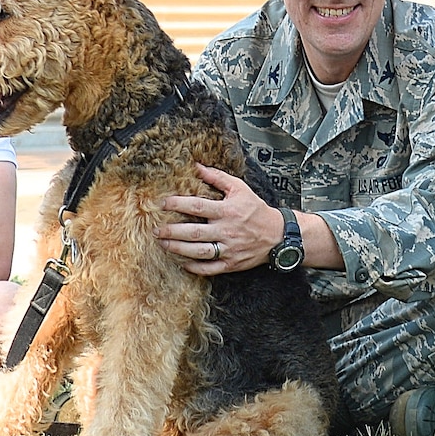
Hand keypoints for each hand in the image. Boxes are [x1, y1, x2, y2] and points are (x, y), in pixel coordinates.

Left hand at [156, 165, 284, 275]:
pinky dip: (195, 268)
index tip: (163, 203)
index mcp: (227, 211)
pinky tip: (182, 263)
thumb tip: (197, 167)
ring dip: (178, 249)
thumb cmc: (256, 210)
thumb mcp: (240, 189)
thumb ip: (217, 177)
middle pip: (194, 232)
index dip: (178, 204)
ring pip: (199, 252)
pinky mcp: (231, 264)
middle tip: (156, 230)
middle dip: (172, 231)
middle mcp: (226, 231)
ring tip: (163, 245)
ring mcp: (229, 249)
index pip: (197, 206)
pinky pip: (210, 269)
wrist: (277, 235)